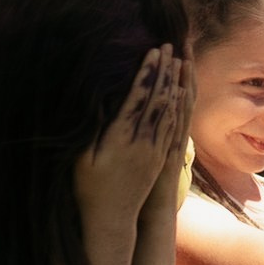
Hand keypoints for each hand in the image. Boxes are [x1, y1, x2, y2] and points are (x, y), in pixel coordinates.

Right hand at [77, 47, 189, 220]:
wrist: (113, 218)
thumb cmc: (89, 188)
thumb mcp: (81, 158)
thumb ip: (92, 129)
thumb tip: (97, 101)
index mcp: (123, 138)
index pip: (140, 98)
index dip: (148, 73)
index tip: (153, 52)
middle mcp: (145, 141)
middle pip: (160, 99)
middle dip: (165, 70)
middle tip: (170, 46)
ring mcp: (156, 148)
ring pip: (171, 110)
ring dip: (176, 83)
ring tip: (181, 61)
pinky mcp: (161, 155)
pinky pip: (175, 125)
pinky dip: (180, 105)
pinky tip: (182, 92)